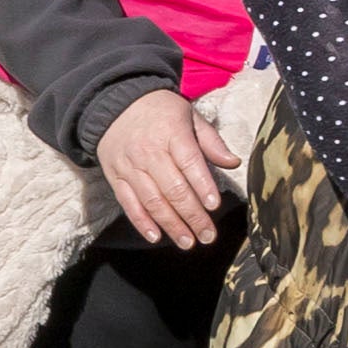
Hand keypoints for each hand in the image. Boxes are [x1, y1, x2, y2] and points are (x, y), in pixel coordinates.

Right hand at [96, 88, 228, 255]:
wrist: (113, 104)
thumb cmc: (160, 111)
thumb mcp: (188, 115)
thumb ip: (210, 141)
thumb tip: (233, 163)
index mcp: (171, 133)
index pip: (189, 162)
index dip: (202, 185)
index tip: (214, 205)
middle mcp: (149, 152)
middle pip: (173, 188)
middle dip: (192, 215)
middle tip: (208, 235)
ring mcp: (130, 166)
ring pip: (152, 200)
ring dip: (171, 224)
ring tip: (188, 242)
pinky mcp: (115, 177)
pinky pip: (128, 203)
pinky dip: (141, 222)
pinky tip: (156, 236)